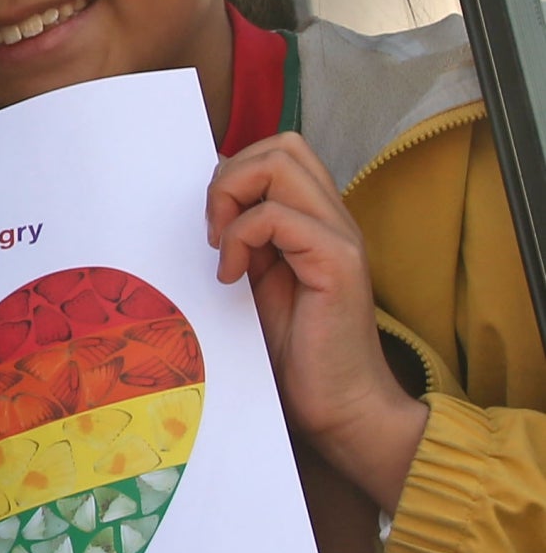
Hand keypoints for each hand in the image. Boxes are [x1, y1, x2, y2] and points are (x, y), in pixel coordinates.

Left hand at [209, 132, 428, 511]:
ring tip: (221, 247)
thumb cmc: (296, 352)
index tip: (211, 224)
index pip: (280, 150)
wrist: (341, 407)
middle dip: (230, 176)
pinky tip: (231, 277)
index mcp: (316, 219)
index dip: (235, 171)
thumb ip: (243, 239)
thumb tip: (209, 202)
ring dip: (231, 199)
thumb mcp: (256, 281)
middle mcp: (334, 219)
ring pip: (280, 165)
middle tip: (213, 230)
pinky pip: (276, 217)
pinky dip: (239, 239)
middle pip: (281, 145)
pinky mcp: (339, 263)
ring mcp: (341, 237)